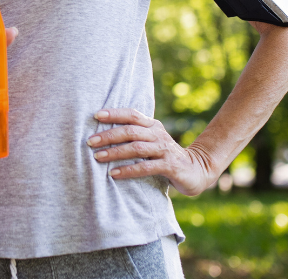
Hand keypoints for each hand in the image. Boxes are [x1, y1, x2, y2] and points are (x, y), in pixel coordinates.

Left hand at [87, 108, 214, 195]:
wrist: (196, 170)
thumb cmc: (164, 155)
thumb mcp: (151, 141)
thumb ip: (134, 136)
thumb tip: (102, 134)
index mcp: (152, 125)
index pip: (132, 115)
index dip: (114, 113)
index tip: (96, 116)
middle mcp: (158, 134)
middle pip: (130, 131)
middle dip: (109, 135)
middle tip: (90, 142)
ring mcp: (165, 150)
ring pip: (136, 148)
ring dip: (115, 152)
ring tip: (98, 157)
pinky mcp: (170, 166)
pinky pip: (145, 167)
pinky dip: (128, 170)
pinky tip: (114, 174)